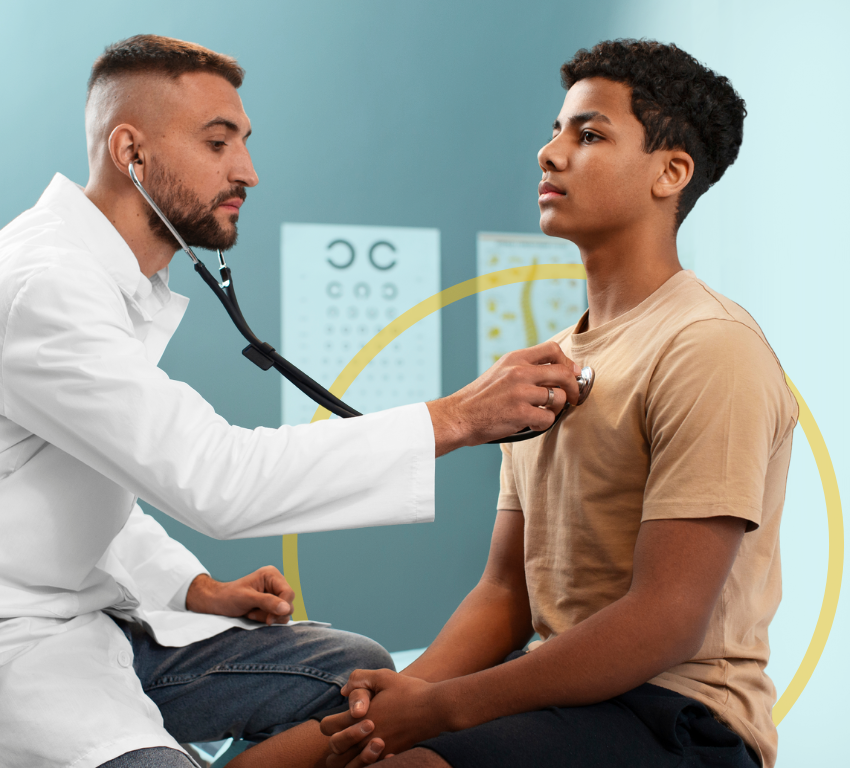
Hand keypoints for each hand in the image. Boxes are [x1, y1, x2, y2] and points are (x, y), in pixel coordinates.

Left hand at [185, 565, 294, 623]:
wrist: (217, 603)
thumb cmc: (229, 597)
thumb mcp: (247, 599)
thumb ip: (268, 602)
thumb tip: (287, 608)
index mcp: (271, 575)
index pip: (289, 593)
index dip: (281, 607)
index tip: (269, 620)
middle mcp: (276, 583)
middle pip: (288, 603)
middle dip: (272, 613)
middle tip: (254, 614)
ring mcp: (274, 594)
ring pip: (284, 612)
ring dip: (268, 617)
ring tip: (252, 613)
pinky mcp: (271, 604)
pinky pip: (278, 616)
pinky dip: (266, 619)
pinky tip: (253, 615)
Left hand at [321, 669, 446, 766]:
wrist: (436, 709)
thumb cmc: (410, 691)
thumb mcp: (383, 676)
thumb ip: (359, 679)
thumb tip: (344, 692)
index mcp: (359, 718)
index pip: (327, 727)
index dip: (329, 721)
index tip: (340, 716)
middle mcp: (365, 738)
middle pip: (334, 752)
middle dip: (336, 741)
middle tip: (349, 731)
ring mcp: (378, 751)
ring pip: (350, 766)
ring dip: (349, 757)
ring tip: (357, 746)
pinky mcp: (390, 757)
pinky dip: (366, 764)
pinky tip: (374, 751)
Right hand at [427, 341, 581, 454]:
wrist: (459, 416)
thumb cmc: (480, 399)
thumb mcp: (500, 372)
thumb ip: (524, 368)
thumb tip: (557, 372)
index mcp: (514, 358)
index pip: (552, 349)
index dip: (568, 362)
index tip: (571, 374)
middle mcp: (519, 371)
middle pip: (563, 372)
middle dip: (574, 387)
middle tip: (574, 398)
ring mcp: (520, 392)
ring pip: (559, 398)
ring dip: (556, 409)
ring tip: (542, 414)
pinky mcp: (520, 413)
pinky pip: (548, 418)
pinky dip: (543, 424)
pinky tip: (531, 425)